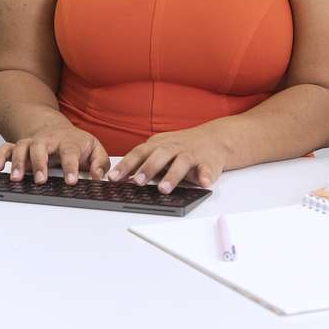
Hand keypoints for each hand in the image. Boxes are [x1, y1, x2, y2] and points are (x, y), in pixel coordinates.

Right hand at [0, 122, 107, 184]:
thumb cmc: (76, 144)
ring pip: (22, 147)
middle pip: (41, 147)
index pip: (69, 152)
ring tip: (16, 178)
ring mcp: (32, 143)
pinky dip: (0, 156)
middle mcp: (48, 141)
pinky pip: (6, 148)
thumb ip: (99, 164)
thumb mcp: (94, 150)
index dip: (70, 166)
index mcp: (68, 142)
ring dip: (17, 162)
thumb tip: (98, 177)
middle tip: (41, 179)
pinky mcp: (19, 147)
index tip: (71, 181)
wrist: (58, 130)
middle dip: (39, 163)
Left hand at [106, 126, 229, 192]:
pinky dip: (205, 175)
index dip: (126, 165)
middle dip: (148, 168)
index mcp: (159, 144)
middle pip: (160, 155)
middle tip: (137, 182)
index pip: (139, 152)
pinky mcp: (208, 162)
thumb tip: (122, 179)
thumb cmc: (181, 147)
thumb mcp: (160, 150)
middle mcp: (174, 147)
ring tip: (163, 189)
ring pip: (181, 162)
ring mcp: (192, 154)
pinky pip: (207, 169)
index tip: (113, 178)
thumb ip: (144, 163)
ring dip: (172, 176)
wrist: (215, 139)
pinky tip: (203, 183)